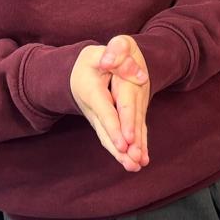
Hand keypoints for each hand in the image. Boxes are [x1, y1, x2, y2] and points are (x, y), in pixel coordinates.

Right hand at [70, 39, 148, 171]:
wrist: (80, 69)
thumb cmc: (94, 58)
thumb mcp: (101, 51)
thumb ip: (114, 54)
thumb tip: (119, 65)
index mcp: (92, 90)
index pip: (105, 112)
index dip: (115, 127)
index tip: (124, 143)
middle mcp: (93, 109)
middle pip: (107, 131)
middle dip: (119, 149)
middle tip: (132, 163)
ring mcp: (98, 118)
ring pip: (110, 138)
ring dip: (122, 155)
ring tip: (135, 167)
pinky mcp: (106, 122)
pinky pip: (115, 137)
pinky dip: (126, 150)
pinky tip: (139, 161)